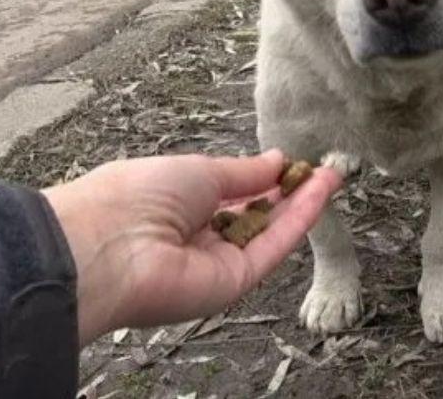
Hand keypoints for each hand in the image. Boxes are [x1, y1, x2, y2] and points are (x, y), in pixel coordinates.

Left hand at [43, 150, 340, 343]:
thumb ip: (244, 172)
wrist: (110, 246)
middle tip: (323, 168)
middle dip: (289, 191)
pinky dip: (298, 221)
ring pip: (268, 232)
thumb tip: (277, 160)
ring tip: (333, 174)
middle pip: (253, 216)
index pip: (230, 193)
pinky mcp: (233, 283)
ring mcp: (215, 262)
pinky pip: (272, 248)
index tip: (294, 161)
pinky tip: (320, 193)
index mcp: (177, 203)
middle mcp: (197, 237)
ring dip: (302, 204)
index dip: (264, 177)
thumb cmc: (138, 195)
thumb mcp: (199, 170)